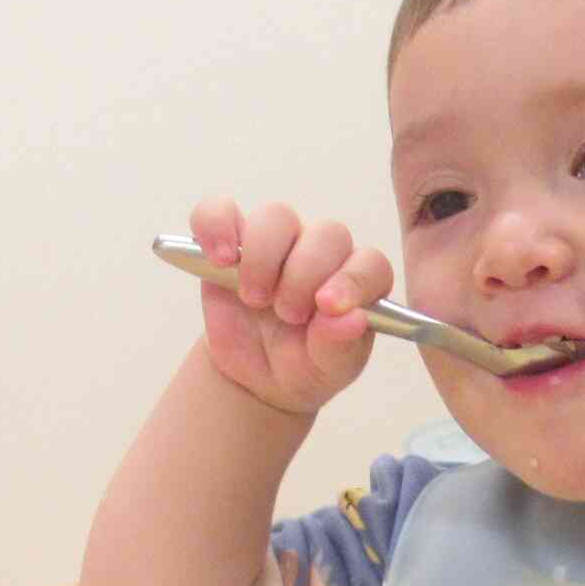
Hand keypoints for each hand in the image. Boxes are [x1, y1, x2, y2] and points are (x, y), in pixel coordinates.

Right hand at [186, 197, 395, 417]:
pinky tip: (217, 258)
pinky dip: (215, 226)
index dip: (353, 280)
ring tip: (253, 298)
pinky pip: (219, 211)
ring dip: (262, 257)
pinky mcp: (233, 239)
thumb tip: (350, 320)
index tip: (327, 306)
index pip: (369, 264)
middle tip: (287, 315)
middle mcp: (322, 252)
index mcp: (356, 282)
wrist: (257, 374)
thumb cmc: (303, 366)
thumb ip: (339, 345)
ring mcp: (278, 241)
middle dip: (302, 275)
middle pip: (324, 234)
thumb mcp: (327, 369)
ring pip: (276, 217)